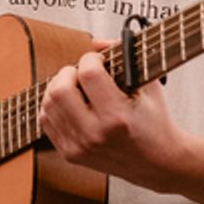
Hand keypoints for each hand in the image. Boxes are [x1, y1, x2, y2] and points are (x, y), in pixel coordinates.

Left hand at [39, 50, 187, 191]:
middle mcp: (96, 133)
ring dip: (58, 88)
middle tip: (81, 72)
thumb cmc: (155, 123)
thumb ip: (126, 57)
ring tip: (75, 86)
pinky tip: (69, 103)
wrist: (158, 162)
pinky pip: (46, 122)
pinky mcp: (70, 154)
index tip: (98, 60)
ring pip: (48, 105)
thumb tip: (99, 42)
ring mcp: (80, 146)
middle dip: (68, 72)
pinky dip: (53, 106)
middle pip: (60, 90)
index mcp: (118, 116)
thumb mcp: (148, 85)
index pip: (88, 74)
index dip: (91, 58)